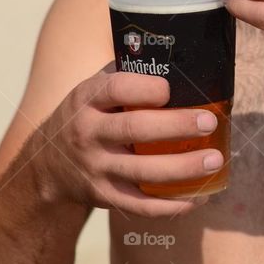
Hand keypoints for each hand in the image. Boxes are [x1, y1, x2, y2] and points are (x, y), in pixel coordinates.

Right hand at [41, 66, 225, 217]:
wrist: (49, 165)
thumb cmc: (88, 116)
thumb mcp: (93, 90)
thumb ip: (126, 73)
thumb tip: (178, 58)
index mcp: (87, 99)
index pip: (115, 89)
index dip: (145, 88)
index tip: (170, 89)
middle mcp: (88, 133)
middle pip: (134, 129)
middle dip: (176, 125)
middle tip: (210, 122)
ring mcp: (96, 168)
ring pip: (142, 172)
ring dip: (183, 168)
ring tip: (215, 160)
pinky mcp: (104, 197)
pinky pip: (140, 205)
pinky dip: (170, 205)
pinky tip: (198, 197)